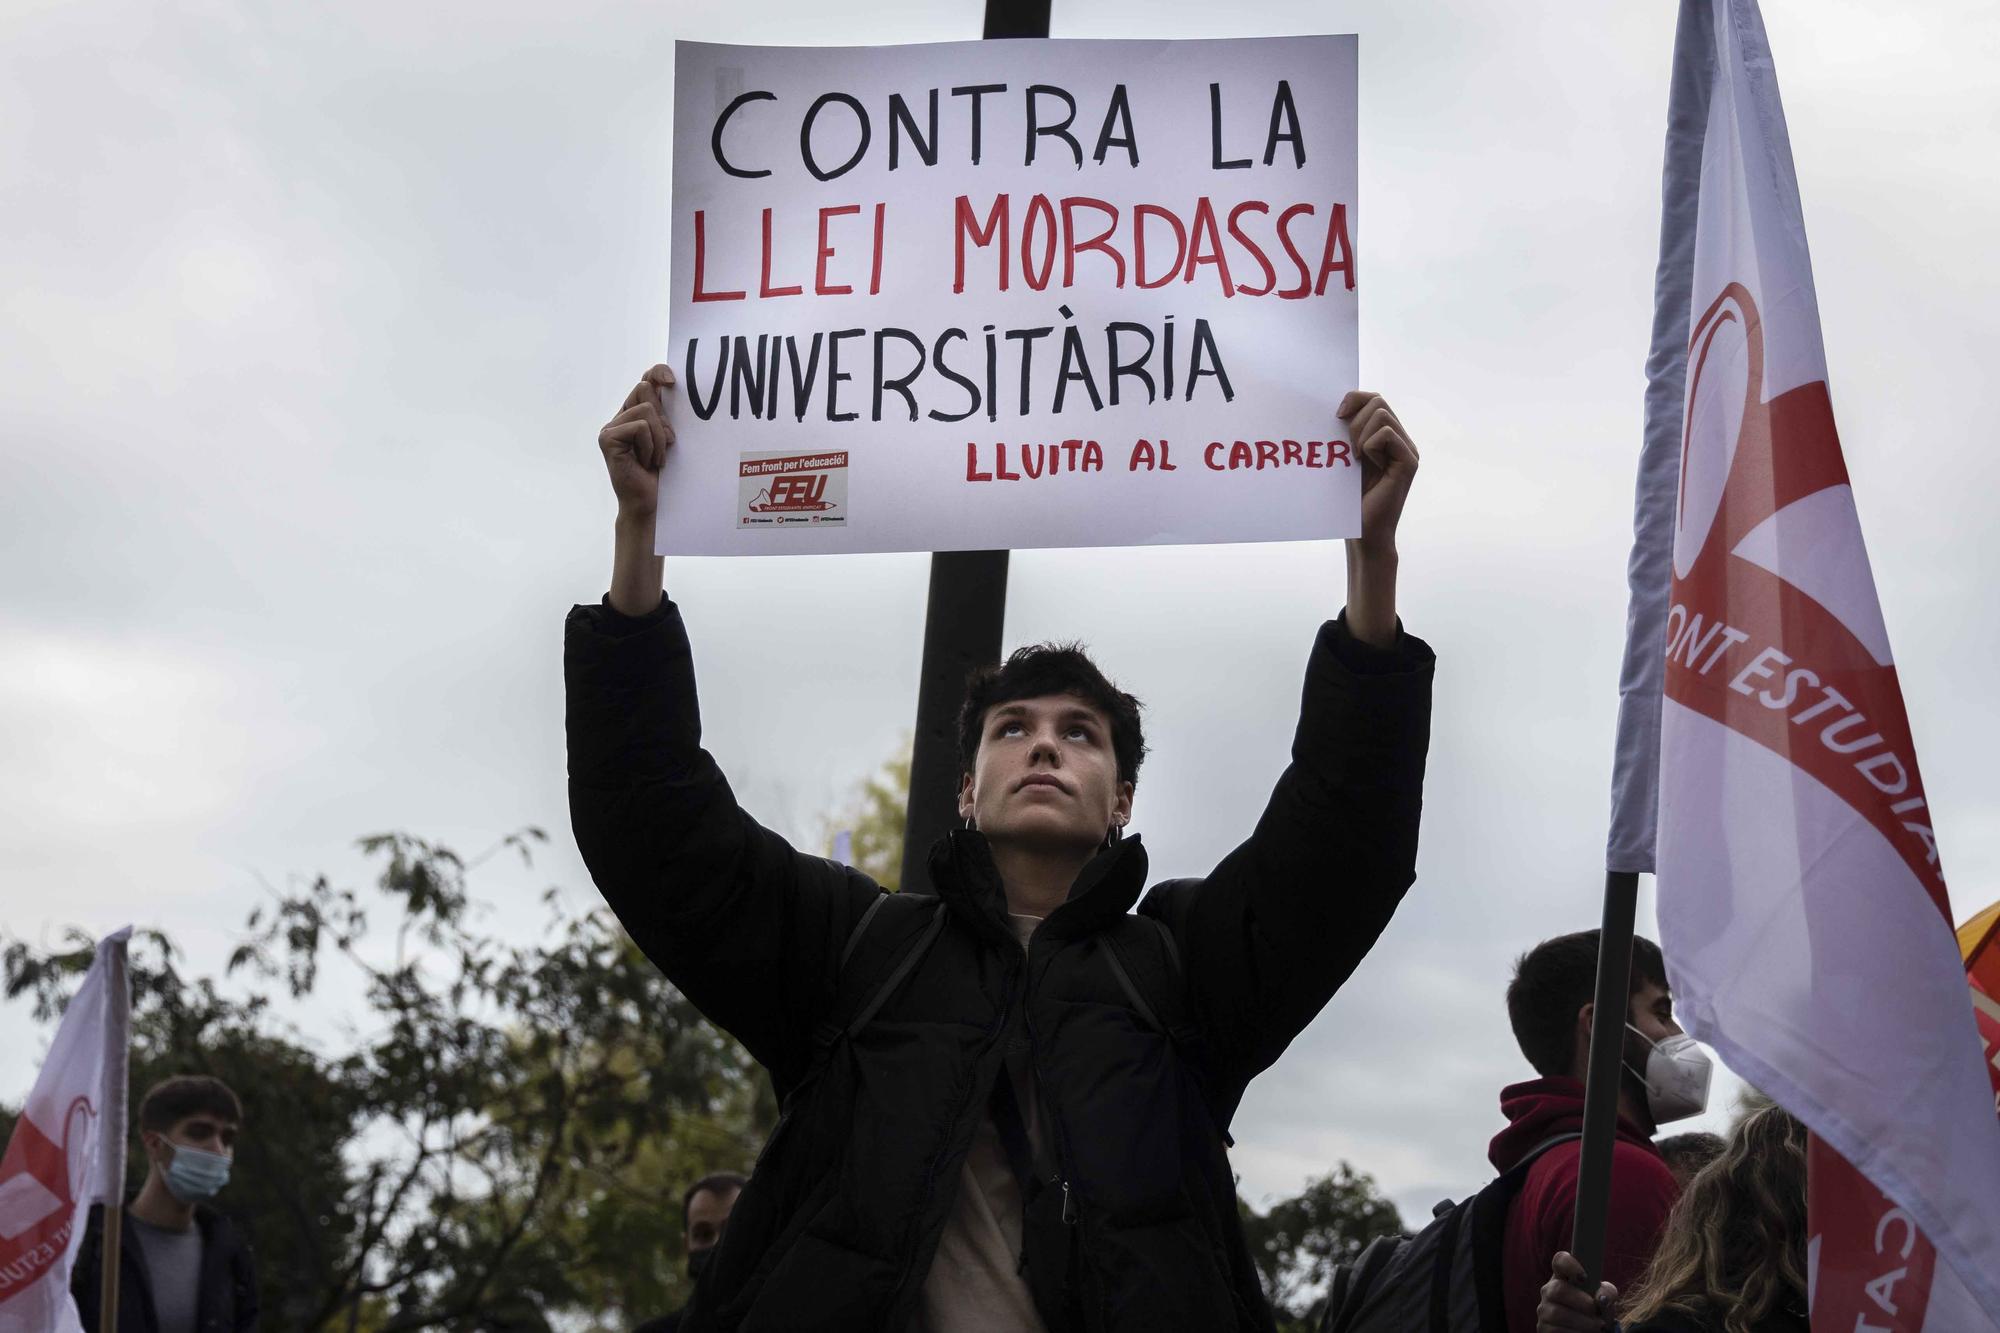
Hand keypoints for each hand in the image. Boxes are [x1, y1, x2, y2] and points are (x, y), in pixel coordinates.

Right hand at [601, 366, 673, 617]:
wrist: (650, 505)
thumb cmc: (663, 475)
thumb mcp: (669, 438)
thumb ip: (666, 414)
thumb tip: (671, 383)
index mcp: (636, 413)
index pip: (646, 380)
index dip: (657, 372)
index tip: (672, 379)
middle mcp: (621, 417)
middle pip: (645, 390)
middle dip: (662, 419)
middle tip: (664, 445)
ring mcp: (611, 427)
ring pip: (646, 410)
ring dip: (659, 437)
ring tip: (655, 459)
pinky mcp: (608, 438)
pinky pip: (640, 427)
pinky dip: (650, 445)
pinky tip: (645, 463)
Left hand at [1336, 390, 1418, 556]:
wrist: (1362, 533)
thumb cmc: (1348, 499)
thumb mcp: (1344, 458)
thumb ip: (1346, 433)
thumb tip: (1336, 406)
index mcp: (1386, 436)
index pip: (1374, 399)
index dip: (1354, 399)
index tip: (1335, 415)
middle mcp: (1401, 440)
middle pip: (1378, 401)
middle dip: (1355, 418)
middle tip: (1346, 446)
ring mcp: (1408, 450)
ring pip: (1382, 414)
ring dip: (1360, 434)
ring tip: (1356, 459)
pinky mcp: (1409, 462)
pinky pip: (1386, 434)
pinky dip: (1370, 445)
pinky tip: (1366, 464)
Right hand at [1537, 1251, 1618, 1332]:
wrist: (1588, 1331)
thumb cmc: (1596, 1310)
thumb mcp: (1605, 1299)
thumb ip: (1607, 1293)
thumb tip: (1602, 1297)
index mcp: (1563, 1277)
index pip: (1559, 1260)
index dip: (1570, 1265)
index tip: (1584, 1277)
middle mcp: (1549, 1290)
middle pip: (1558, 1289)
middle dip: (1580, 1301)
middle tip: (1595, 1310)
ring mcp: (1544, 1310)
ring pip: (1558, 1313)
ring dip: (1583, 1322)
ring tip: (1599, 1327)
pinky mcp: (1543, 1328)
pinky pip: (1557, 1330)